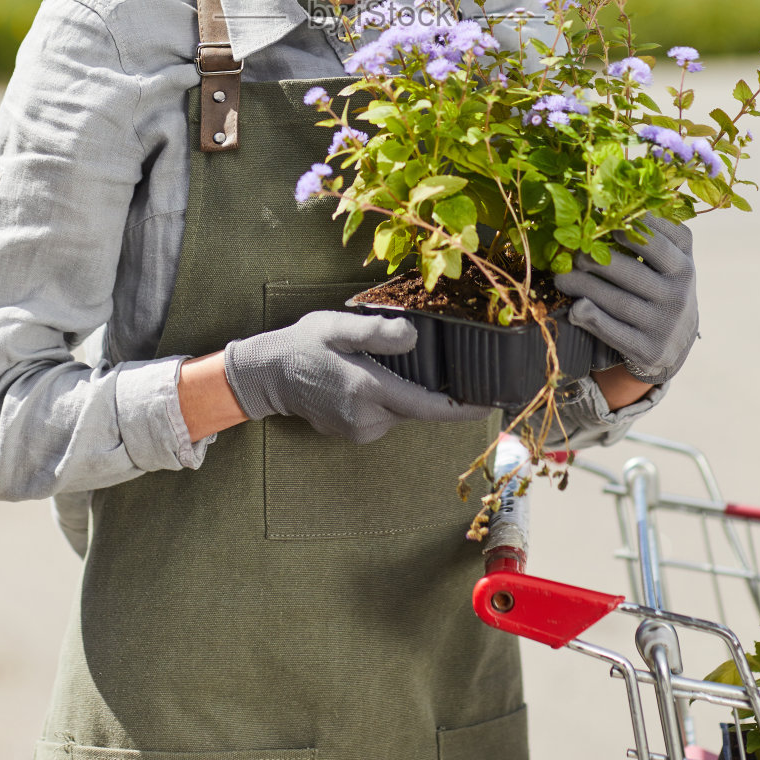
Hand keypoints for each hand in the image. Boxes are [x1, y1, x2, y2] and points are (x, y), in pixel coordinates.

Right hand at [223, 310, 491, 443]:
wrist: (268, 375)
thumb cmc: (303, 345)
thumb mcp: (337, 327)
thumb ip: (377, 332)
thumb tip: (414, 337)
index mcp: (367, 390)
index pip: (427, 406)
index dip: (462, 407)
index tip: (490, 404)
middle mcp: (366, 418)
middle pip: (415, 405)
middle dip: (425, 385)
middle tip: (414, 357)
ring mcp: (359, 430)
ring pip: (399, 410)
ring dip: (400, 390)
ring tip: (373, 363)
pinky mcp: (353, 433)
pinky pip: (383, 415)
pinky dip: (385, 398)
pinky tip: (363, 378)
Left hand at [558, 213, 697, 384]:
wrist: (676, 340)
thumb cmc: (662, 285)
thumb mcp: (669, 259)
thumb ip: (652, 232)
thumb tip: (612, 200)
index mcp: (684, 264)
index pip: (660, 242)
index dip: (632, 230)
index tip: (605, 219)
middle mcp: (680, 294)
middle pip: (632, 272)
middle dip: (596, 259)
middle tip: (570, 251)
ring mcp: (666, 324)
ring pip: (619, 302)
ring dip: (584, 286)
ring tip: (560, 276)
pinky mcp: (650, 350)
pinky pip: (616, 332)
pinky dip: (594, 319)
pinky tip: (575, 308)